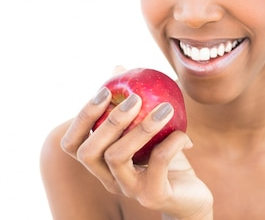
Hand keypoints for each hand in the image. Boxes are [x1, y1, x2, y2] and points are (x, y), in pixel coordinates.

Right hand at [60, 66, 213, 219]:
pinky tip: (182, 133)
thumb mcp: (150, 128)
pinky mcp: (153, 197)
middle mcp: (108, 179)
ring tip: (164, 108)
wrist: (192, 196)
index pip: (72, 144)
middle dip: (108, 121)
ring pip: (117, 158)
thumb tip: (118, 67)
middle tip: (135, 98)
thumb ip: (133, 103)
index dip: (82, 117)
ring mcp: (128, 190)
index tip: (104, 91)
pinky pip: (156, 167)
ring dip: (141, 128)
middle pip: (88, 153)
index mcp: (101, 163)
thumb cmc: (166, 158)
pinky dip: (169, 144)